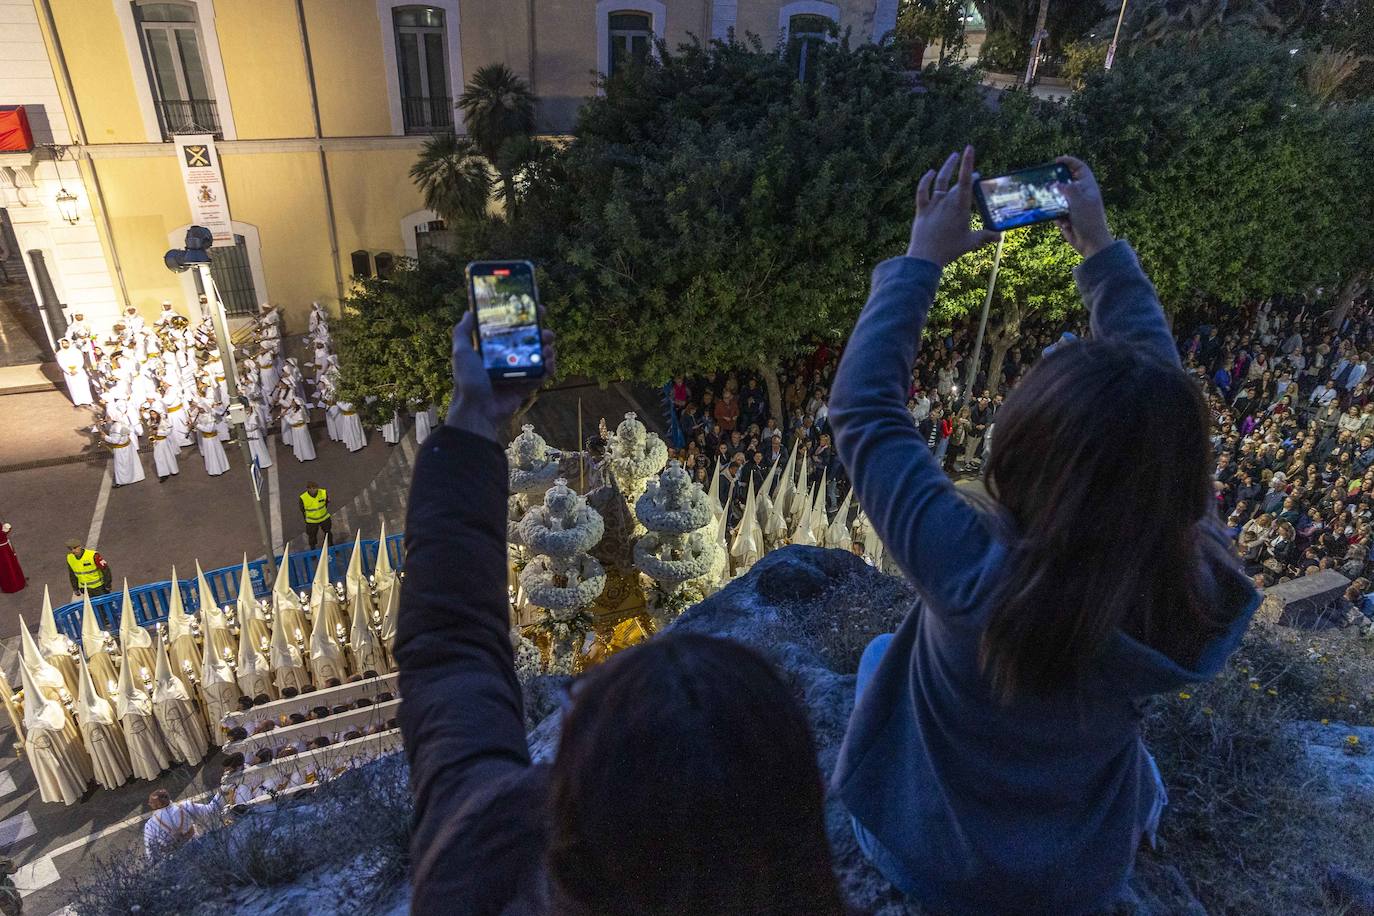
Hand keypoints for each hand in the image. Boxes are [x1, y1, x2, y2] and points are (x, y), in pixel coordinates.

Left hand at [446, 310, 554, 442]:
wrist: (477, 410)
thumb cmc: (467, 380)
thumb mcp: (461, 352)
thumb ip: (462, 332)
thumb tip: (469, 312)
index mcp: (493, 350)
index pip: (511, 330)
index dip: (523, 320)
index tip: (535, 310)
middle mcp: (507, 359)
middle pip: (529, 342)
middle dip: (541, 334)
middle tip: (546, 331)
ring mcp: (518, 373)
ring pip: (538, 356)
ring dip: (548, 350)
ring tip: (548, 348)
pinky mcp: (526, 386)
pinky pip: (542, 374)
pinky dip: (549, 368)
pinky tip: (549, 363)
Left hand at [906, 146, 1000, 267]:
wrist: (925, 257)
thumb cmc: (950, 249)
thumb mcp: (970, 242)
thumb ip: (985, 236)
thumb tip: (1000, 236)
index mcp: (961, 207)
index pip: (966, 181)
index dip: (968, 163)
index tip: (969, 148)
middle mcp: (947, 201)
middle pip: (958, 183)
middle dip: (967, 175)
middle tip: (974, 175)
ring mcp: (933, 204)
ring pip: (940, 180)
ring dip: (947, 167)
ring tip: (953, 155)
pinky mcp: (921, 209)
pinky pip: (922, 191)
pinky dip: (926, 180)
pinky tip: (931, 171)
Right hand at [1053, 155, 1114, 259]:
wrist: (1091, 242)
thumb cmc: (1089, 219)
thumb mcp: (1078, 201)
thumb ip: (1067, 189)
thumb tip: (1056, 184)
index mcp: (1087, 187)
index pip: (1080, 168)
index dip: (1069, 162)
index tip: (1056, 161)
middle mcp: (1080, 194)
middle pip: (1066, 182)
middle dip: (1056, 183)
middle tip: (1045, 181)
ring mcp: (1073, 205)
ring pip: (1058, 197)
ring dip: (1052, 201)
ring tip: (1046, 202)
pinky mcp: (1066, 216)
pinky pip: (1055, 211)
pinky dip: (1055, 216)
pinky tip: (1060, 222)